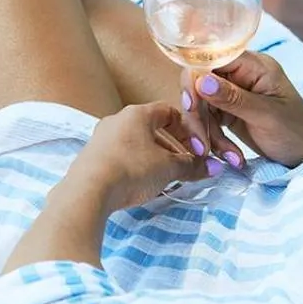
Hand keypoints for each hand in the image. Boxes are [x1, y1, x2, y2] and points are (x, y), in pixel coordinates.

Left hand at [2, 102, 211, 275]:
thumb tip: (215, 167)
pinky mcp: (91, 157)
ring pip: (136, 143)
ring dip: (155, 157)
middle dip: (173, 146)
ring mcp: (101, 138)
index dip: (188, 129)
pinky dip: (136, 165)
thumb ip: (192, 166)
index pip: (169, 112)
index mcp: (137, 113)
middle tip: (186, 164)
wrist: (87, 192)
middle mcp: (117, 120)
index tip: (198, 148)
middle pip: (152, 128)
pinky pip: (121, 155)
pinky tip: (142, 184)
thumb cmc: (132, 170)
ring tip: (166, 177)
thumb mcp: (168, 168)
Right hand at [189, 52, 302, 168]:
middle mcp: (239, 74)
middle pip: (199, 83)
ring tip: (230, 157)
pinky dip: (214, 140)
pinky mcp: (227, 111)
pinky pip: (208, 120)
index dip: (196, 79)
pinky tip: (232, 157)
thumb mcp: (266, 115)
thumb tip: (201, 81)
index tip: (192, 106)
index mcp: (253, 65)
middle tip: (202, 145)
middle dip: (198, 115)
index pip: (211, 58)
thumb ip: (233, 98)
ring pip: (200, 105)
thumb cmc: (296, 130)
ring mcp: (232, 92)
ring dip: (208, 133)